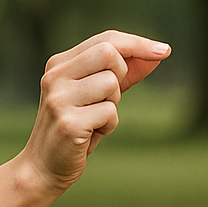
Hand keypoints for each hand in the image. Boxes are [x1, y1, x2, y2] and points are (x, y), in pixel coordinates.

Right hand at [22, 31, 169, 191]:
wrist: (43, 167)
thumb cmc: (76, 128)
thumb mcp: (98, 95)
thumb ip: (124, 74)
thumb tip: (158, 54)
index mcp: (60, 64)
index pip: (105, 40)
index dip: (138, 43)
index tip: (164, 51)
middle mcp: (55, 76)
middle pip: (108, 53)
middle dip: (122, 74)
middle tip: (111, 97)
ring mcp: (59, 99)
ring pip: (111, 83)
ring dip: (114, 105)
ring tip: (96, 120)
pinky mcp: (68, 123)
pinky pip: (109, 113)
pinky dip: (109, 126)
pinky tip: (91, 135)